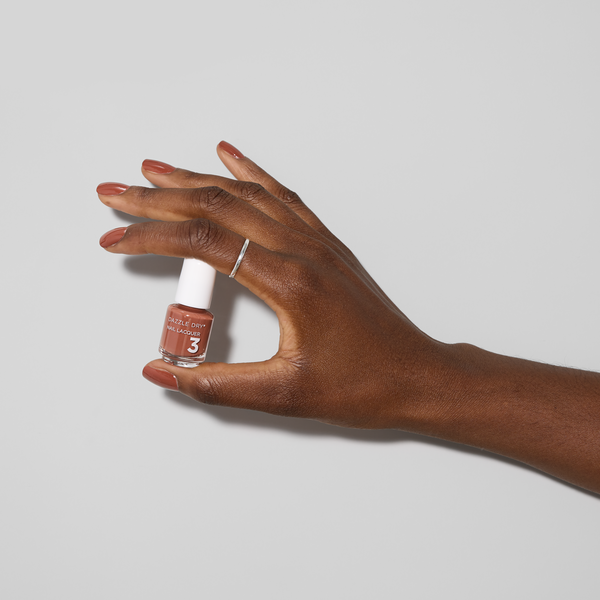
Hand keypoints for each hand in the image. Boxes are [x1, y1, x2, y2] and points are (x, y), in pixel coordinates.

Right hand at [98, 141, 457, 429]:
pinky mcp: (326, 244)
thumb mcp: (283, 395)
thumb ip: (217, 384)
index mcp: (290, 282)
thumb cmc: (362, 386)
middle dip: (159, 198)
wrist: (416, 374)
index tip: (116, 238)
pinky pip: (282, 196)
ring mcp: (317, 242)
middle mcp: (303, 250)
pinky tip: (229, 156)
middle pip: (218, 206)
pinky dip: (250, 173)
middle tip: (116, 192)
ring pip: (247, 195)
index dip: (151, 236)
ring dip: (196, 179)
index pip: (204, 242)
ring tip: (155, 171)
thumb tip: (162, 372)